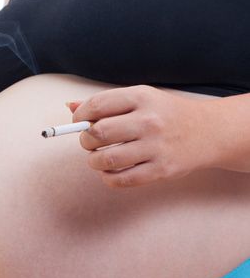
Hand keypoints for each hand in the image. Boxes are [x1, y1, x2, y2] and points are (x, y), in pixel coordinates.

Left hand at [70, 85, 216, 187]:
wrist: (208, 131)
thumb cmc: (164, 114)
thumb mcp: (140, 98)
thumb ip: (106, 103)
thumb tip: (70, 106)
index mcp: (141, 97)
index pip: (96, 106)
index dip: (79, 116)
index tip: (78, 122)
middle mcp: (149, 121)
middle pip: (97, 133)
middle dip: (85, 140)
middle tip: (89, 142)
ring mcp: (156, 147)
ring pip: (106, 159)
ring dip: (93, 161)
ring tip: (98, 158)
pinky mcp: (161, 170)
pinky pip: (120, 180)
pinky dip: (107, 178)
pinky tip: (109, 171)